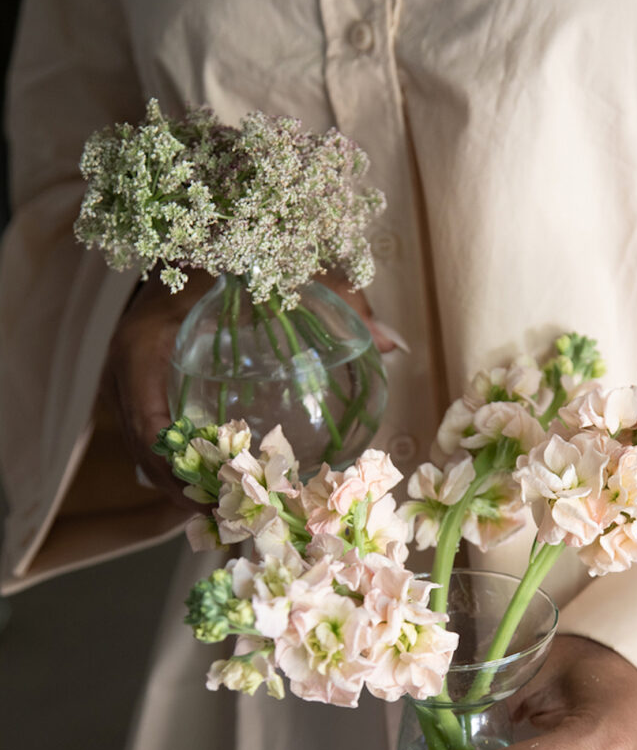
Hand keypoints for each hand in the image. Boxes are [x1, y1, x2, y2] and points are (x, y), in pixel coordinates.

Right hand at [106, 270, 397, 507]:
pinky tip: (226, 482)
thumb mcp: (287, 272)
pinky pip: (156, 434)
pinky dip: (186, 462)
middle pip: (146, 451)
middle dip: (186, 492)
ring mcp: (132, 378)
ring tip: (233, 514)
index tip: (219, 500)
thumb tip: (395, 344)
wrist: (200, 228)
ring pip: (148, 450)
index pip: (146, 425)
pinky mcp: (145, 383)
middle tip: (235, 521)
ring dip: (185, 484)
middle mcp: (128, 367)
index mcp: (145, 343)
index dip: (179, 472)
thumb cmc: (237, 244)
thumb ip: (342, 303)